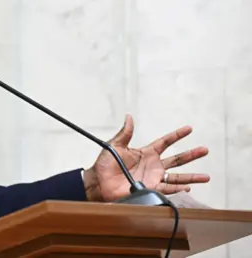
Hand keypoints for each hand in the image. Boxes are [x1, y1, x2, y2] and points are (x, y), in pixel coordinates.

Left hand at [83, 115, 209, 201]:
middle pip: (177, 159)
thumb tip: (128, 116)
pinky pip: (167, 189)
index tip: (189, 129)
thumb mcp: (115, 145)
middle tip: (205, 150)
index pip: (165, 142)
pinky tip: (188, 187)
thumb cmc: (105, 164)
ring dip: (192, 177)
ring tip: (207, 176)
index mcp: (146, 153)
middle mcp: (153, 165)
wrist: (99, 182)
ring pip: (177, 177)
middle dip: (191, 155)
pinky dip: (178, 189)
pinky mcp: (150, 189)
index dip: (177, 135)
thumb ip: (125, 133)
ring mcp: (153, 178)